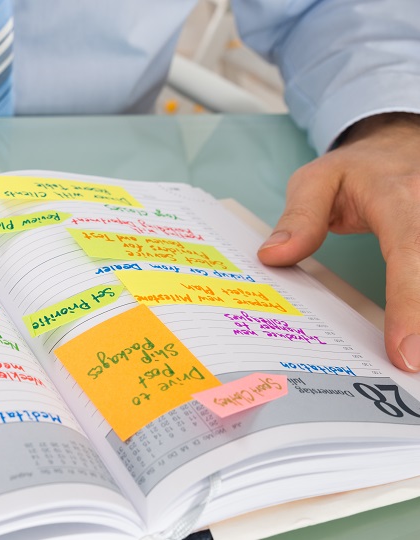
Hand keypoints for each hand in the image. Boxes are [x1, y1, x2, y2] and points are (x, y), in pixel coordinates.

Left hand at [257, 112, 419, 371]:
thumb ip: (299, 218)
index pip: (411, 253)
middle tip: (410, 370)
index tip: (405, 353)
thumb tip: (274, 256)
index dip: (410, 305)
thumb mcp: (318, 180)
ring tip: (412, 358)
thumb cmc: (360, 171)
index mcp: (401, 196)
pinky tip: (415, 339)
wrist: (402, 148)